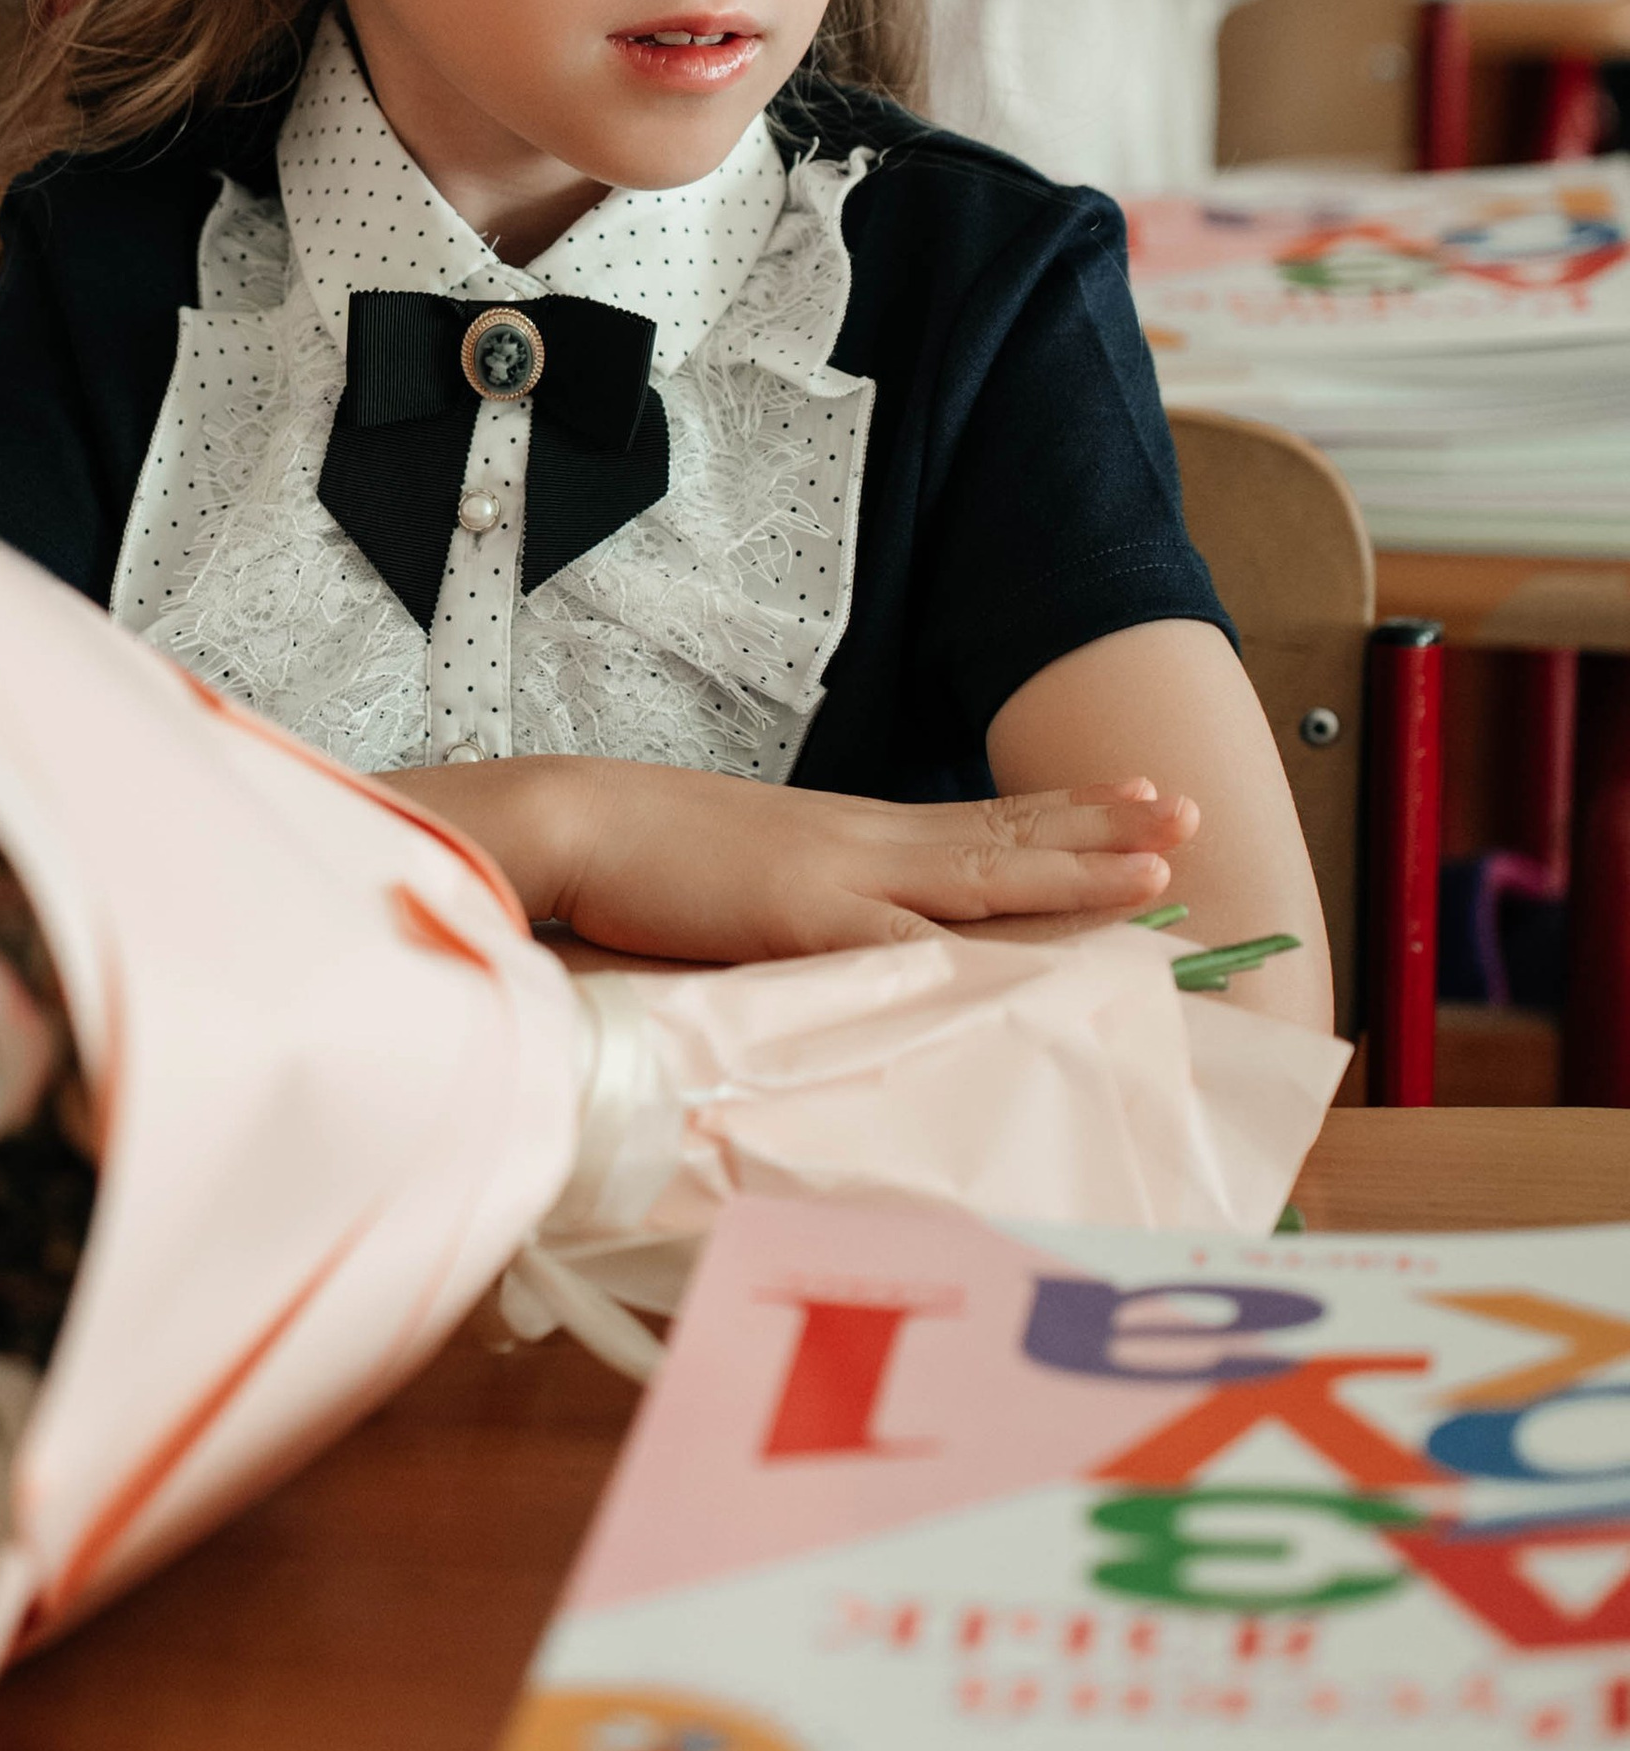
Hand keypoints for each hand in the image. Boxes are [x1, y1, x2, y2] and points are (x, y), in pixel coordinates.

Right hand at [393, 757, 1194, 965]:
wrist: (565, 823)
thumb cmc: (629, 859)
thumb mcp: (731, 878)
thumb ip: (788, 907)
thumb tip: (817, 940)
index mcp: (844, 835)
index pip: (972, 822)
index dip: (1055, 816)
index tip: (1126, 803)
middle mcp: (860, 842)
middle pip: (1002, 833)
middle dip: (1098, 827)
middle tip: (1185, 810)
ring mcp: (840, 875)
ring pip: (985, 872)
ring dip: (1078, 868)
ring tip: (1160, 860)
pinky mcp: (806, 916)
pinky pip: (917, 938)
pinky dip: (991, 943)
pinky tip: (1052, 946)